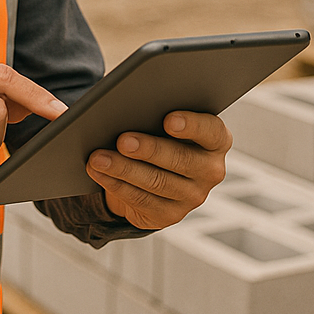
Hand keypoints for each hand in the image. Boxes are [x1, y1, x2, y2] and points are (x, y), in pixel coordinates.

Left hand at [85, 112, 231, 230]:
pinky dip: (116, 185)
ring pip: (158, 183)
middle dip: (149, 149)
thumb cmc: (155, 128)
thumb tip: (129, 97)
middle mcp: (211, 169)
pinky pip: (142, 201)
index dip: (192, 124)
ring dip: (124, 169)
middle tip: (122, 140)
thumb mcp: (159, 115)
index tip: (168, 119)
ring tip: (98, 157)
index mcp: (216, 138)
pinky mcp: (170, 215)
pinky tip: (97, 172)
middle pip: (181, 160)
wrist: (151, 170)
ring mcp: (193, 196)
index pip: (211, 130)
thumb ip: (154, 106)